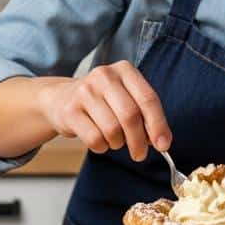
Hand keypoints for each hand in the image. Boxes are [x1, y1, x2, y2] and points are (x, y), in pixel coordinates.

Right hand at [37, 61, 170, 160]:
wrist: (60, 98)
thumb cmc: (102, 101)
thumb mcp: (125, 98)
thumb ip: (145, 115)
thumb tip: (162, 141)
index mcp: (125, 70)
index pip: (148, 98)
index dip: (158, 125)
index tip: (164, 145)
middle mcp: (104, 76)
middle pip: (130, 116)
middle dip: (138, 141)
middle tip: (140, 154)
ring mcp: (85, 91)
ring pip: (112, 130)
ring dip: (118, 143)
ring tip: (114, 140)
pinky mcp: (70, 110)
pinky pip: (94, 139)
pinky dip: (102, 147)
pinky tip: (100, 140)